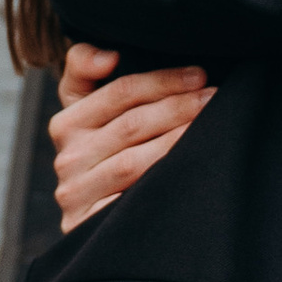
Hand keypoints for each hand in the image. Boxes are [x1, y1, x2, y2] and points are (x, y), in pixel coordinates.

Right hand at [50, 41, 213, 230]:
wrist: (95, 223)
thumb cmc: (102, 155)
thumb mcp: (86, 109)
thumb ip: (84, 68)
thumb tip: (108, 55)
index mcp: (66, 123)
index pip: (120, 92)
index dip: (163, 80)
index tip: (200, 75)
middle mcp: (67, 158)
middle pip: (132, 124)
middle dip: (179, 107)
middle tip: (215, 97)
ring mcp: (76, 194)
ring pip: (134, 162)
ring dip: (178, 141)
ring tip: (211, 125)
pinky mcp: (88, 226)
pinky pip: (132, 199)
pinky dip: (162, 181)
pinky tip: (190, 170)